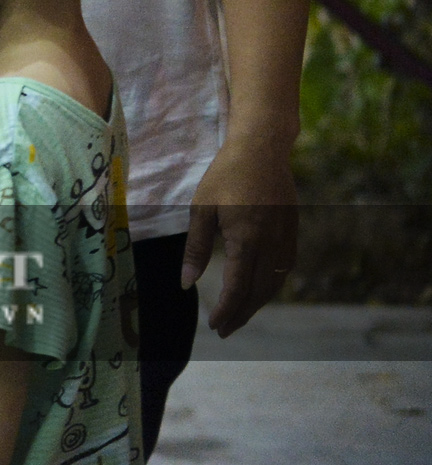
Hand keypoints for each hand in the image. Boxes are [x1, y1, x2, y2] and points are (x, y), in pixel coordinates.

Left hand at [180, 132, 299, 336]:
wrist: (262, 150)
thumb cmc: (225, 176)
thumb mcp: (201, 209)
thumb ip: (196, 248)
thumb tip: (187, 283)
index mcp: (247, 239)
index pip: (238, 286)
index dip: (227, 310)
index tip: (215, 326)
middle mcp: (272, 244)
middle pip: (259, 291)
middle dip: (241, 314)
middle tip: (225, 330)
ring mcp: (287, 239)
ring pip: (275, 283)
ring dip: (257, 303)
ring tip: (238, 316)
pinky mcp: (293, 232)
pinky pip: (284, 269)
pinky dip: (271, 286)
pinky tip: (258, 291)